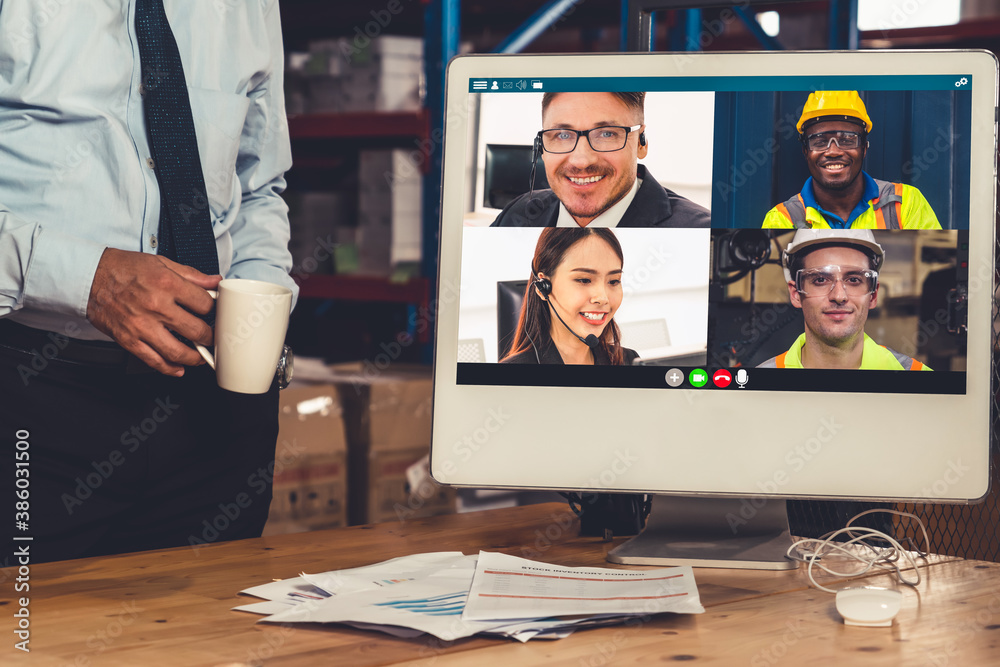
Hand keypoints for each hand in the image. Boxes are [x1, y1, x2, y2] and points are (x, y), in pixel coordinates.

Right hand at [86, 248, 221, 375]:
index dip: (214, 310)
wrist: (89, 277)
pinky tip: (179, 368)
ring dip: (195, 358)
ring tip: (201, 356)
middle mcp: (156, 306)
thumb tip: (215, 282)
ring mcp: (142, 326)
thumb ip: (192, 275)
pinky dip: (170, 368)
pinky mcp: (129, 339)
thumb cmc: (124, 268)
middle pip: (197, 331)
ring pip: (178, 352)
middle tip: (213, 337)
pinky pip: (153, 360)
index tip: (215, 314)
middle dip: (210, 337)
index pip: (205, 304)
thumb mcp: (161, 262)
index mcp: (167, 284)